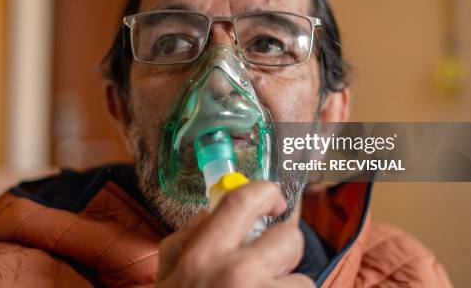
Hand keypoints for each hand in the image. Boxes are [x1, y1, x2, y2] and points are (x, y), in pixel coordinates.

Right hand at [156, 181, 312, 287]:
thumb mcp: (167, 277)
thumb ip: (186, 239)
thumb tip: (211, 212)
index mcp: (205, 256)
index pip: (245, 201)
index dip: (267, 193)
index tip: (274, 201)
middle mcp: (238, 275)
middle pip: (289, 238)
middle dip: (284, 249)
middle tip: (271, 265)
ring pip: (303, 281)